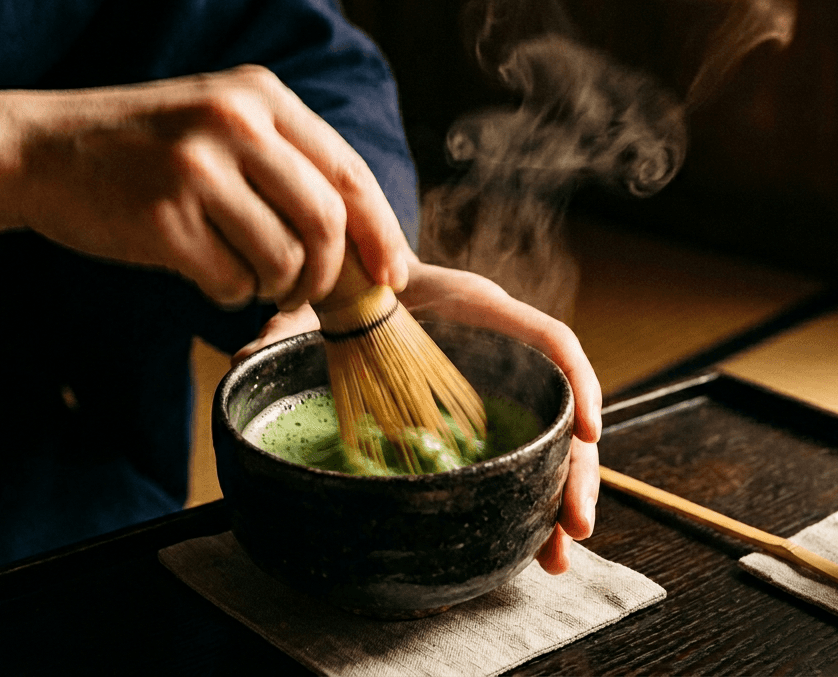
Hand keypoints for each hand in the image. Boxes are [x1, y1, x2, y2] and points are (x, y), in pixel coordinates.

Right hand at [0, 66, 410, 308]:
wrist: (36, 150)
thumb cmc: (141, 149)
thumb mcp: (218, 123)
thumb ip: (287, 163)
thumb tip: (365, 244)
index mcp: (260, 95)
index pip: (349, 172)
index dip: (380, 232)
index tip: (391, 275)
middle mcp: (234, 122)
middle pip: (326, 222)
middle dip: (328, 275)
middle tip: (306, 291)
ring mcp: (196, 169)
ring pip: (284, 259)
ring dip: (275, 287)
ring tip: (246, 275)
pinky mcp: (162, 219)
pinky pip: (231, 281)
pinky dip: (227, 292)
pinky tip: (202, 272)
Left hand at [235, 257, 602, 574]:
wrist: (359, 280)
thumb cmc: (350, 282)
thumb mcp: (320, 301)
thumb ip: (289, 326)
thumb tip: (249, 352)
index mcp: (477, 310)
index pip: (548, 341)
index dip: (576, 385)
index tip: (589, 433)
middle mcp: (504, 349)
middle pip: (563, 410)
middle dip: (578, 470)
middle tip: (576, 527)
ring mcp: (502, 385)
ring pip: (553, 444)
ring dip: (560, 499)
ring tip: (557, 556)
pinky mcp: (491, 415)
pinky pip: (525, 458)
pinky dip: (531, 502)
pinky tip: (531, 548)